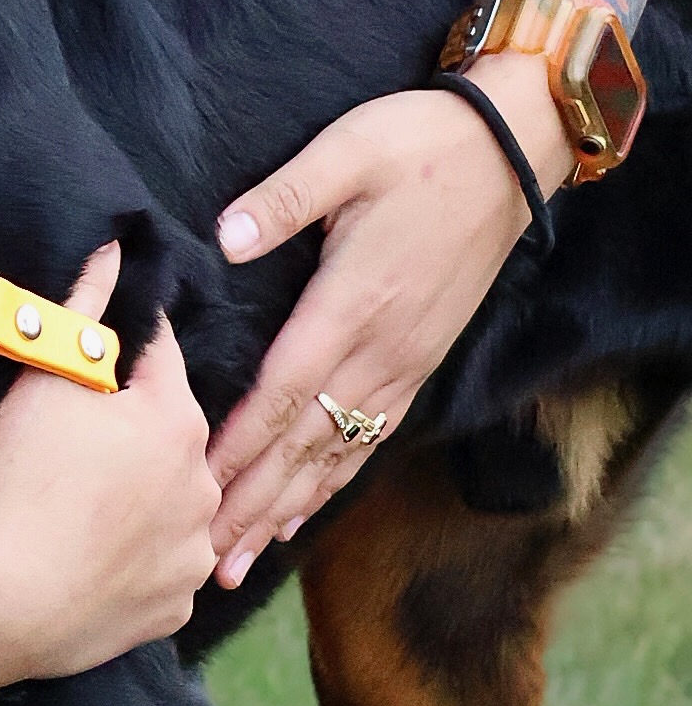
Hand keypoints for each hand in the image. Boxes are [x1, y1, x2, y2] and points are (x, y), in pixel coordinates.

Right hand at [0, 245, 221, 682]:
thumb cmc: (19, 478)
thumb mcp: (42, 378)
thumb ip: (83, 307)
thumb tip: (112, 250)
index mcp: (177, 420)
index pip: (160, 355)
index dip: (121, 347)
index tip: (92, 351)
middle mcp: (203, 486)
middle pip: (169, 436)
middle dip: (132, 430)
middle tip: (72, 440)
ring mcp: (191, 554)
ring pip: (172, 508)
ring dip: (141, 499)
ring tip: (81, 504)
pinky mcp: (171, 608)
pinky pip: (159, 571)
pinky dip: (133, 561)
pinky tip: (90, 557)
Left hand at [205, 59, 569, 582]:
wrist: (510, 153)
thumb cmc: (420, 144)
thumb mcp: (346, 152)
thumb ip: (283, 198)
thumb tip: (225, 237)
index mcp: (352, 302)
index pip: (283, 390)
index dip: (238, 445)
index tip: (195, 489)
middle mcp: (380, 348)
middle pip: (304, 443)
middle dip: (251, 503)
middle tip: (204, 561)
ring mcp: (405, 362)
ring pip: (336, 455)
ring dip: (286, 509)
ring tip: (242, 560)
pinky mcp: (420, 362)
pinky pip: (370, 438)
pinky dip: (332, 483)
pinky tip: (303, 513)